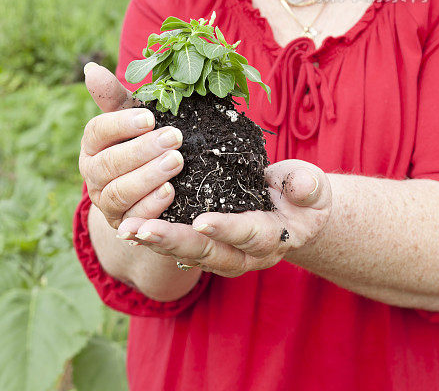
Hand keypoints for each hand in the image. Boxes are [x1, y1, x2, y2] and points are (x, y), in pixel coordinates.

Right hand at [79, 63, 184, 229]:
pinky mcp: (123, 227)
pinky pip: (132, 222)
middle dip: (142, 151)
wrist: (150, 187)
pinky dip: (150, 207)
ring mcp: (105, 203)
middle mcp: (93, 173)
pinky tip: (170, 192)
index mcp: (93, 143)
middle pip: (109, 164)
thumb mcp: (133, 117)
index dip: (122, 125)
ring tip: (176, 162)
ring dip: (148, 178)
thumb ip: (114, 96)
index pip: (98, 132)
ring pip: (119, 193)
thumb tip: (90, 68)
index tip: (150, 117)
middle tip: (175, 138)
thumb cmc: (143, 140)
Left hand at [116, 159, 331, 276]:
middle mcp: (245, 256)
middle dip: (174, 241)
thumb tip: (302, 183)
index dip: (227, 229)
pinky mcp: (207, 247)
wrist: (295, 214)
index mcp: (273, 237)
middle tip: (142, 230)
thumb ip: (307, 185)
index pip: (249, 235)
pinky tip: (129, 229)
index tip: (201, 220)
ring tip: (126, 230)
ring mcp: (224, 255)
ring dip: (156, 242)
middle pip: (209, 253)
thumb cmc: (304, 195)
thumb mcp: (312, 186)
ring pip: (188, 253)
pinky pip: (179, 246)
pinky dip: (154, 238)